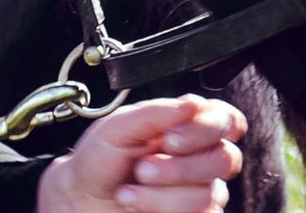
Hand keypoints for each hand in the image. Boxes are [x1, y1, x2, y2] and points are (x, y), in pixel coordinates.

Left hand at [37, 95, 245, 212]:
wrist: (79, 199)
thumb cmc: (99, 161)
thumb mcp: (117, 127)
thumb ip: (155, 112)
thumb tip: (194, 104)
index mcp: (190, 127)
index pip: (226, 121)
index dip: (207, 128)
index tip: (170, 138)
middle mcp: (201, 159)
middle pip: (225, 159)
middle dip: (180, 167)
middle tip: (142, 168)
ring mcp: (200, 192)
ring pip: (208, 193)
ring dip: (162, 193)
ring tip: (127, 192)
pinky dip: (161, 209)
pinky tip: (135, 203)